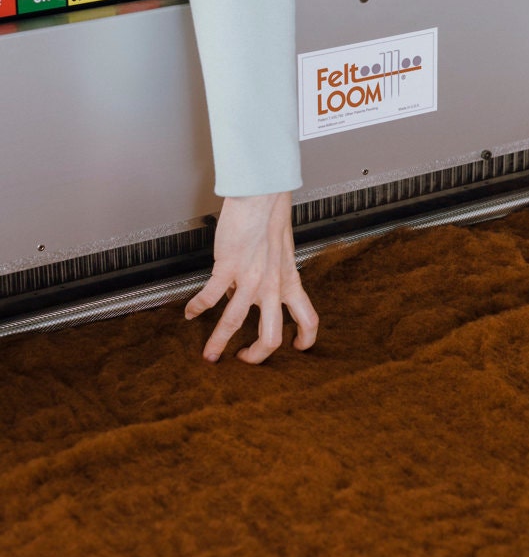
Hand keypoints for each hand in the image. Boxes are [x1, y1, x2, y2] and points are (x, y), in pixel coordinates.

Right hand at [184, 192, 318, 362]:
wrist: (263, 196)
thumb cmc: (272, 219)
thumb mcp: (280, 254)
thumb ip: (267, 278)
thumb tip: (242, 296)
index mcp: (290, 282)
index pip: (309, 319)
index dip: (305, 340)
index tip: (296, 348)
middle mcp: (272, 286)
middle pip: (272, 336)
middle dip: (256, 356)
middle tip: (244, 360)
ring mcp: (250, 279)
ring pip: (234, 323)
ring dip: (218, 343)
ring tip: (209, 355)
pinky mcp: (228, 267)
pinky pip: (209, 297)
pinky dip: (197, 308)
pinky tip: (190, 312)